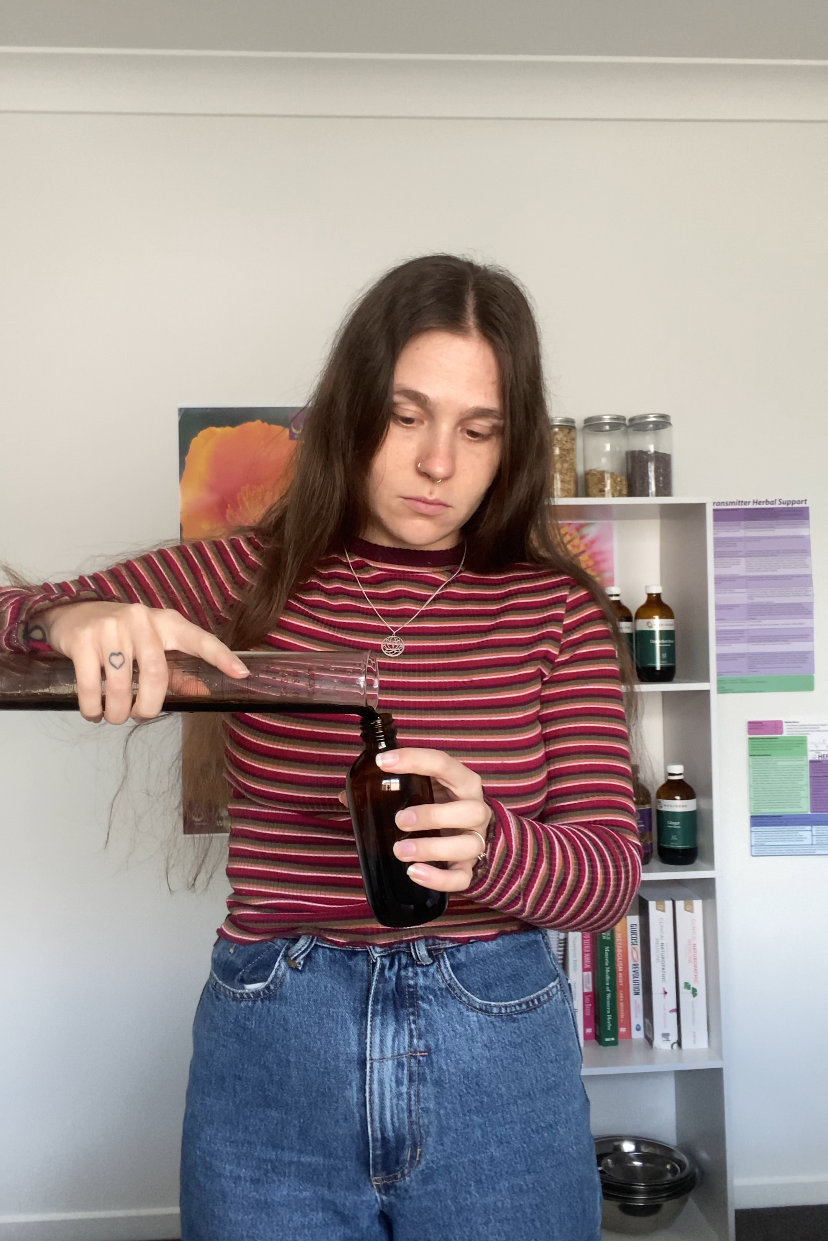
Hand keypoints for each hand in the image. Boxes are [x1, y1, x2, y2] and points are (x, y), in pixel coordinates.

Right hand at [35, 600, 248, 724]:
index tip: (242, 672)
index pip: (198, 638)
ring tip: (114, 716)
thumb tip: (202, 694)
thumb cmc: (120, 635)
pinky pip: (91, 685)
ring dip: (118, 712)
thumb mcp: (151, 645)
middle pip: (156, 673)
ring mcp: (110, 628)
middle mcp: (140, 620)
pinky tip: (94, 713)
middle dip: (150, 706)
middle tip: (141, 716)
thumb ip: (176, 671)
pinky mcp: (83, 639)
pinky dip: (93, 708)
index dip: (221, 656)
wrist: (72, 613)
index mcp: (165, 622)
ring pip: (122, 684)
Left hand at [338, 747, 492, 892]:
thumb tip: (346, 797)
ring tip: (399, 850)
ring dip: (432, 848)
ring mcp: (476, 840)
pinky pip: (462, 877)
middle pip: (467, 810)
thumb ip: (391, 790)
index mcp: (462, 781)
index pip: (443, 763)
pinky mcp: (469, 867)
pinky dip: (439, 878)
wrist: (467, 831)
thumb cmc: (440, 804)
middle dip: (432, 815)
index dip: (414, 760)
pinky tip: (414, 873)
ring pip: (467, 845)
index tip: (382, 763)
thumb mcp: (422, 789)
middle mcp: (475, 809)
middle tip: (399, 820)